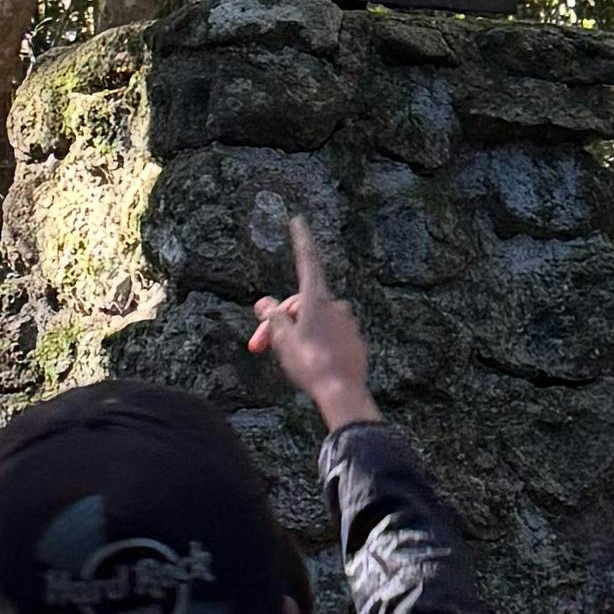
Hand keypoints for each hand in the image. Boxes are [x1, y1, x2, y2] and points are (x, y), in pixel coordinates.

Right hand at [248, 209, 376, 431]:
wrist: (342, 392)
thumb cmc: (310, 363)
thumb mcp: (283, 339)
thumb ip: (273, 317)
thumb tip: (264, 303)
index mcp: (317, 299)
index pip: (307, 260)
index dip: (300, 240)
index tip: (298, 221)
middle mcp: (335, 305)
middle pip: (300, 304)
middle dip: (279, 321)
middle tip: (258, 346)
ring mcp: (347, 323)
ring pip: (314, 321)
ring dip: (296, 333)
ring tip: (284, 358)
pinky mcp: (354, 340)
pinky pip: (329, 335)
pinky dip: (315, 342)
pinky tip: (308, 363)